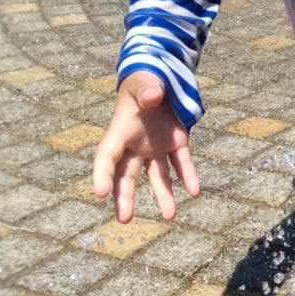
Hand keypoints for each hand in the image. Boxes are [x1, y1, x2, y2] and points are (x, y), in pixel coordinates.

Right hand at [92, 71, 200, 222]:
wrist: (163, 76)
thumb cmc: (145, 76)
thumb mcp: (144, 79)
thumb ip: (147, 88)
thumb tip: (152, 96)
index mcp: (121, 128)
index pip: (107, 155)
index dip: (101, 173)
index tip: (99, 193)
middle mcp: (135, 143)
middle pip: (126, 175)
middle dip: (124, 197)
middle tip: (125, 219)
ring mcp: (156, 146)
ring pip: (157, 176)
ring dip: (163, 195)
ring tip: (170, 216)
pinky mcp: (176, 144)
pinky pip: (183, 163)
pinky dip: (189, 176)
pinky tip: (196, 191)